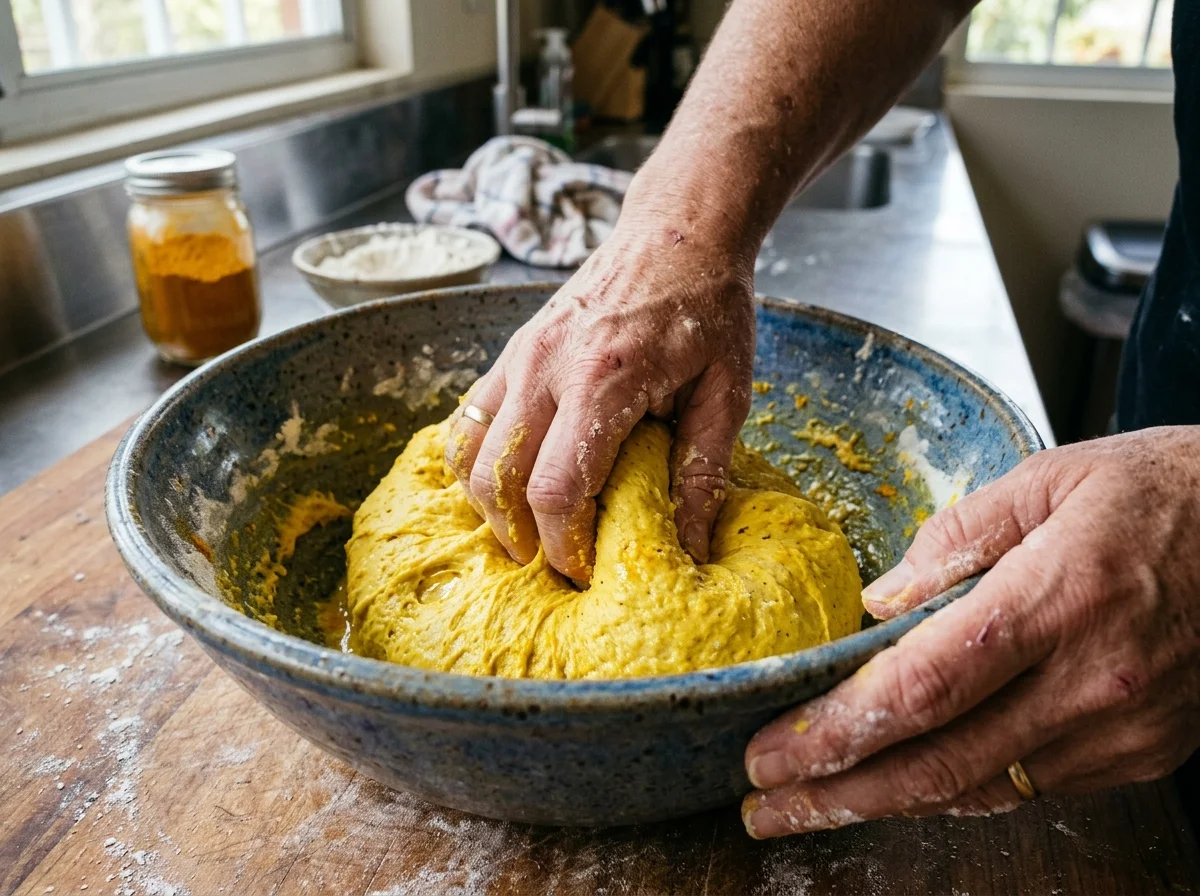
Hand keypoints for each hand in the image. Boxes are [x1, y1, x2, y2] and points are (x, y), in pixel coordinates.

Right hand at [445, 216, 755, 580]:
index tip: (590, 571)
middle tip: (557, 565)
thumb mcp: (726, 392)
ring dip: (490, 507)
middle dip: (522, 539)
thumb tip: (690, 550)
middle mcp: (546, 367)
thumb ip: (701, 473)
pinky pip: (467, 420)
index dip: (566, 547)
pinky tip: (508, 486)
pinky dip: (476, 464)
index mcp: (604, 380)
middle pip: (499, 481)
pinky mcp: (509, 351)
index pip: (556, 489)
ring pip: (469, 454)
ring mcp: (519, 355)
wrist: (675, 233)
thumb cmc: (707, 309)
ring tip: (528, 535)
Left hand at [741, 426, 1199, 836]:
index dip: (837, 730)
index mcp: (1057, 597)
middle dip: (838, 793)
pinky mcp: (1141, 752)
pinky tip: (907, 780)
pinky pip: (1030, 785)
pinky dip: (959, 787)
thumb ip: (953, 540)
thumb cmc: (1160, 493)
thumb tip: (879, 603)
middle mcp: (1090, 679)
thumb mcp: (1049, 479)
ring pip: (981, 787)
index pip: (924, 687)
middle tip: (766, 805)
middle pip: (940, 762)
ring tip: (816, 802)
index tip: (771, 751)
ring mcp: (1121, 728)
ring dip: (888, 802)